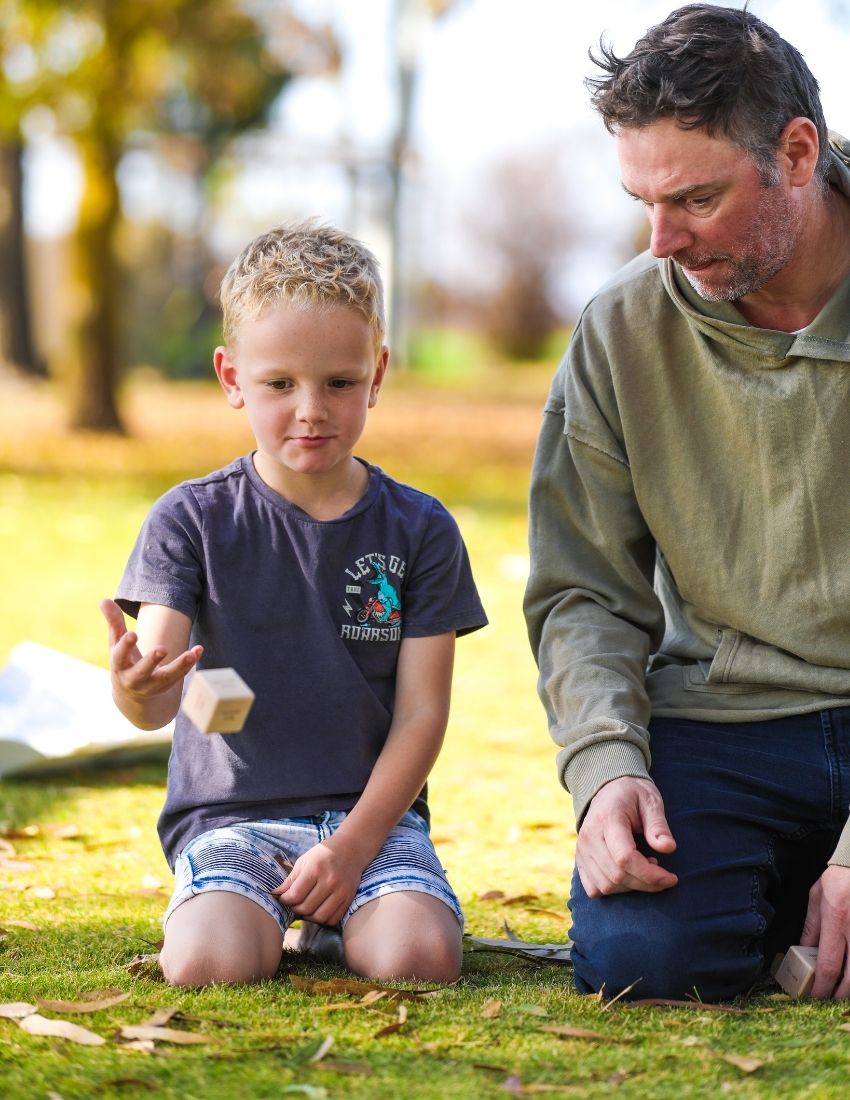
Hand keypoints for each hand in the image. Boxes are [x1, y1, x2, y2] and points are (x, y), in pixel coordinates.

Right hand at [100, 598, 201, 706]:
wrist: (132, 695)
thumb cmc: (124, 661)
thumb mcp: (116, 644)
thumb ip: (114, 622)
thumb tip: (103, 600)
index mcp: (119, 665)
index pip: (119, 656)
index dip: (125, 646)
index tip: (132, 634)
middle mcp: (134, 678)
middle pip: (142, 671)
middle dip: (151, 661)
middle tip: (162, 649)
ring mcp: (151, 685)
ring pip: (166, 677)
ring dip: (180, 665)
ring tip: (191, 653)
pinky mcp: (167, 686)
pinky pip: (180, 676)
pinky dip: (189, 664)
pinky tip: (198, 650)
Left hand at [272, 837, 364, 926]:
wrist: (351, 849)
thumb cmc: (323, 854)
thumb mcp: (304, 861)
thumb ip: (290, 880)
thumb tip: (275, 894)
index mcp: (316, 869)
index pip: (295, 895)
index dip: (285, 900)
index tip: (284, 897)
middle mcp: (329, 881)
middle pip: (306, 908)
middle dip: (295, 908)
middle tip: (294, 903)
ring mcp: (341, 891)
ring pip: (319, 917)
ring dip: (308, 916)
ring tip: (305, 907)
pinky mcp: (348, 899)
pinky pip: (332, 919)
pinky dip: (322, 919)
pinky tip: (318, 910)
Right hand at [575, 776, 677, 897]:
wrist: (607, 789)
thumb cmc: (633, 795)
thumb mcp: (650, 801)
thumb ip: (658, 825)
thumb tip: (669, 848)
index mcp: (608, 819)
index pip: (625, 858)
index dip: (650, 875)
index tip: (671, 878)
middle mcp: (589, 836)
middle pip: (617, 875)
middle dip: (646, 883)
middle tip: (664, 874)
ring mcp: (582, 849)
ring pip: (606, 885)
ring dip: (632, 887)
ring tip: (645, 869)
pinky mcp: (580, 860)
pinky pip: (594, 889)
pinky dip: (614, 890)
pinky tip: (628, 876)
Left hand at [800, 865, 849, 997]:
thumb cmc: (838, 879)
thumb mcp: (817, 898)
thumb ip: (811, 926)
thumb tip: (804, 951)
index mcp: (837, 921)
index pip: (829, 965)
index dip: (821, 986)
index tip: (813, 996)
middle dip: (839, 995)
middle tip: (828, 1001)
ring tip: (840, 991)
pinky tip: (848, 975)